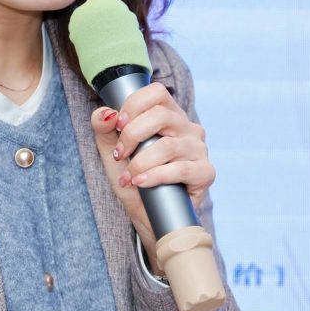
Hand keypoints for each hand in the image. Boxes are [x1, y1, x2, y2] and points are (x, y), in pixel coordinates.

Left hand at [89, 81, 214, 260]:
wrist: (149, 216)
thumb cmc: (134, 180)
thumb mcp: (112, 152)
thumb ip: (104, 129)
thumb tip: (104, 113)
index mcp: (169, 116)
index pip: (157, 93)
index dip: (133, 105)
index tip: (118, 125)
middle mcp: (188, 129)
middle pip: (161, 115)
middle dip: (132, 135)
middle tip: (118, 155)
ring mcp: (199, 150)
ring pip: (168, 145)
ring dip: (140, 162)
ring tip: (128, 177)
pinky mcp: (205, 173)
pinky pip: (181, 169)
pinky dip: (156, 176)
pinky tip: (141, 183)